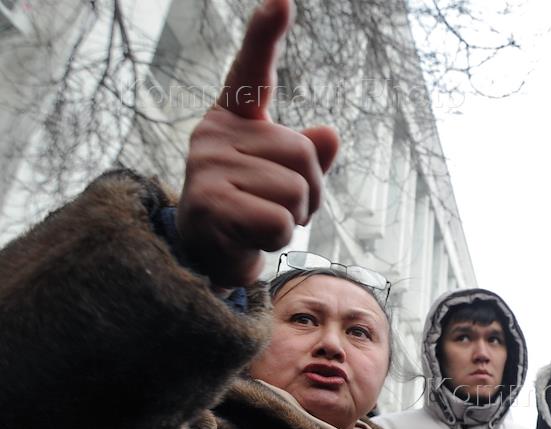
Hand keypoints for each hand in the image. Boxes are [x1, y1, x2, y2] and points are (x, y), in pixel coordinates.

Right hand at [176, 0, 338, 287]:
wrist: (207, 257)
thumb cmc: (252, 210)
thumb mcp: (287, 180)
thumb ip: (310, 156)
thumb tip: (329, 135)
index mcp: (234, 119)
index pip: (252, 71)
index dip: (266, 34)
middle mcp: (214, 133)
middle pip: (303, 154)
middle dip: (309, 193)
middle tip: (279, 209)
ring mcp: (207, 166)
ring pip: (296, 190)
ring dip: (295, 218)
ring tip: (262, 222)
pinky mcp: (208, 204)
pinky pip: (280, 221)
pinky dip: (278, 238)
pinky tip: (250, 238)